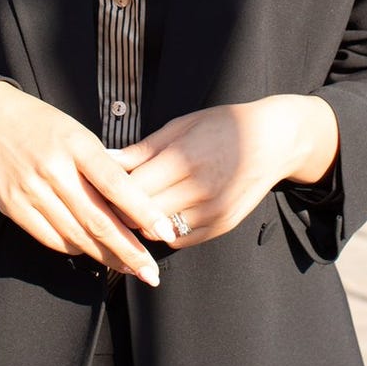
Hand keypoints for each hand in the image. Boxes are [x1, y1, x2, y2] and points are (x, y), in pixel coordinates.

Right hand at [0, 82, 176, 284]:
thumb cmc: (41, 124)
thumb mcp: (77, 133)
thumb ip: (101, 166)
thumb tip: (132, 205)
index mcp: (77, 144)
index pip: (117, 184)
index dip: (144, 212)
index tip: (167, 232)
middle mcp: (55, 169)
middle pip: (98, 220)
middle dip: (128, 252)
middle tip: (152, 273)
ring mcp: (32, 190)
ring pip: (76, 236)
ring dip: (105, 257)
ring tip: (129, 268)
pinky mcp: (13, 207)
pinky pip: (51, 239)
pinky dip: (75, 249)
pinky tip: (90, 252)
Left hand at [108, 96, 339, 248]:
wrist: (272, 142)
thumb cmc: (222, 126)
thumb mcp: (181, 126)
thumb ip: (143, 149)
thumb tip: (106, 159)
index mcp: (185, 159)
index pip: (133, 187)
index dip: (110, 188)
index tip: (94, 184)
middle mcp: (200, 190)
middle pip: (142, 213)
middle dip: (119, 209)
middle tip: (102, 201)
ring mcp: (212, 212)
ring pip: (158, 230)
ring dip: (140, 222)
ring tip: (127, 209)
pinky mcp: (220, 227)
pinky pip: (179, 239)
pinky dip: (163, 229)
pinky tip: (157, 214)